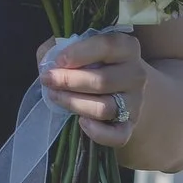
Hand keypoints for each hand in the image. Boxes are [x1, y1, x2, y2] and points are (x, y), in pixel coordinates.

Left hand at [40, 29, 148, 148]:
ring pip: (104, 108)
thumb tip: (47, 59)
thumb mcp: (80, 47)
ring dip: (74, 103)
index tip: (58, 60)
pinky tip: (81, 122)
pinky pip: (118, 135)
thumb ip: (60, 47)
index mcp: (126, 48)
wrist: (123, 89)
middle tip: (47, 79)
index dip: (79, 53)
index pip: (107, 46)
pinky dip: (98, 133)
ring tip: (55, 96)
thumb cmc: (94, 63)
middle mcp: (136, 74)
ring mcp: (135, 102)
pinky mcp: (130, 125)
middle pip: (102, 81)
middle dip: (69, 81)